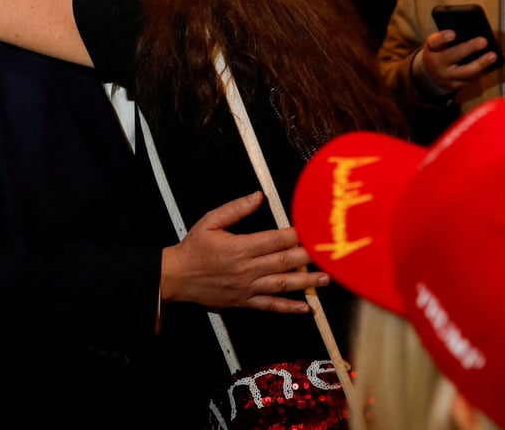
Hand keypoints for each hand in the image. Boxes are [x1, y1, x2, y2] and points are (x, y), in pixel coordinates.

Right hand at [161, 191, 327, 313]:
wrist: (175, 278)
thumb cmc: (193, 248)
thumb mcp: (210, 221)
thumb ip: (236, 209)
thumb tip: (258, 196)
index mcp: (240, 247)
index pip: (275, 240)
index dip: (297, 235)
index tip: (313, 231)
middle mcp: (247, 269)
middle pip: (284, 262)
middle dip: (309, 257)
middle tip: (329, 254)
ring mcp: (247, 288)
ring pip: (282, 285)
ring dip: (306, 283)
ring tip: (325, 280)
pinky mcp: (244, 302)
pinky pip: (270, 307)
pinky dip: (289, 308)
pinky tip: (306, 308)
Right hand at [421, 30, 497, 91]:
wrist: (431, 74)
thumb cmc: (439, 52)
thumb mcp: (438, 43)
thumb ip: (450, 38)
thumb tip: (473, 30)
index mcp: (432, 49)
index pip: (434, 42)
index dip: (443, 38)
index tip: (453, 33)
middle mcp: (436, 63)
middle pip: (453, 56)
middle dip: (469, 48)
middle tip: (483, 41)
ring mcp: (446, 77)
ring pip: (465, 72)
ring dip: (481, 64)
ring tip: (493, 56)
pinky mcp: (455, 85)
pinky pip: (470, 80)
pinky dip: (482, 72)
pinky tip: (490, 66)